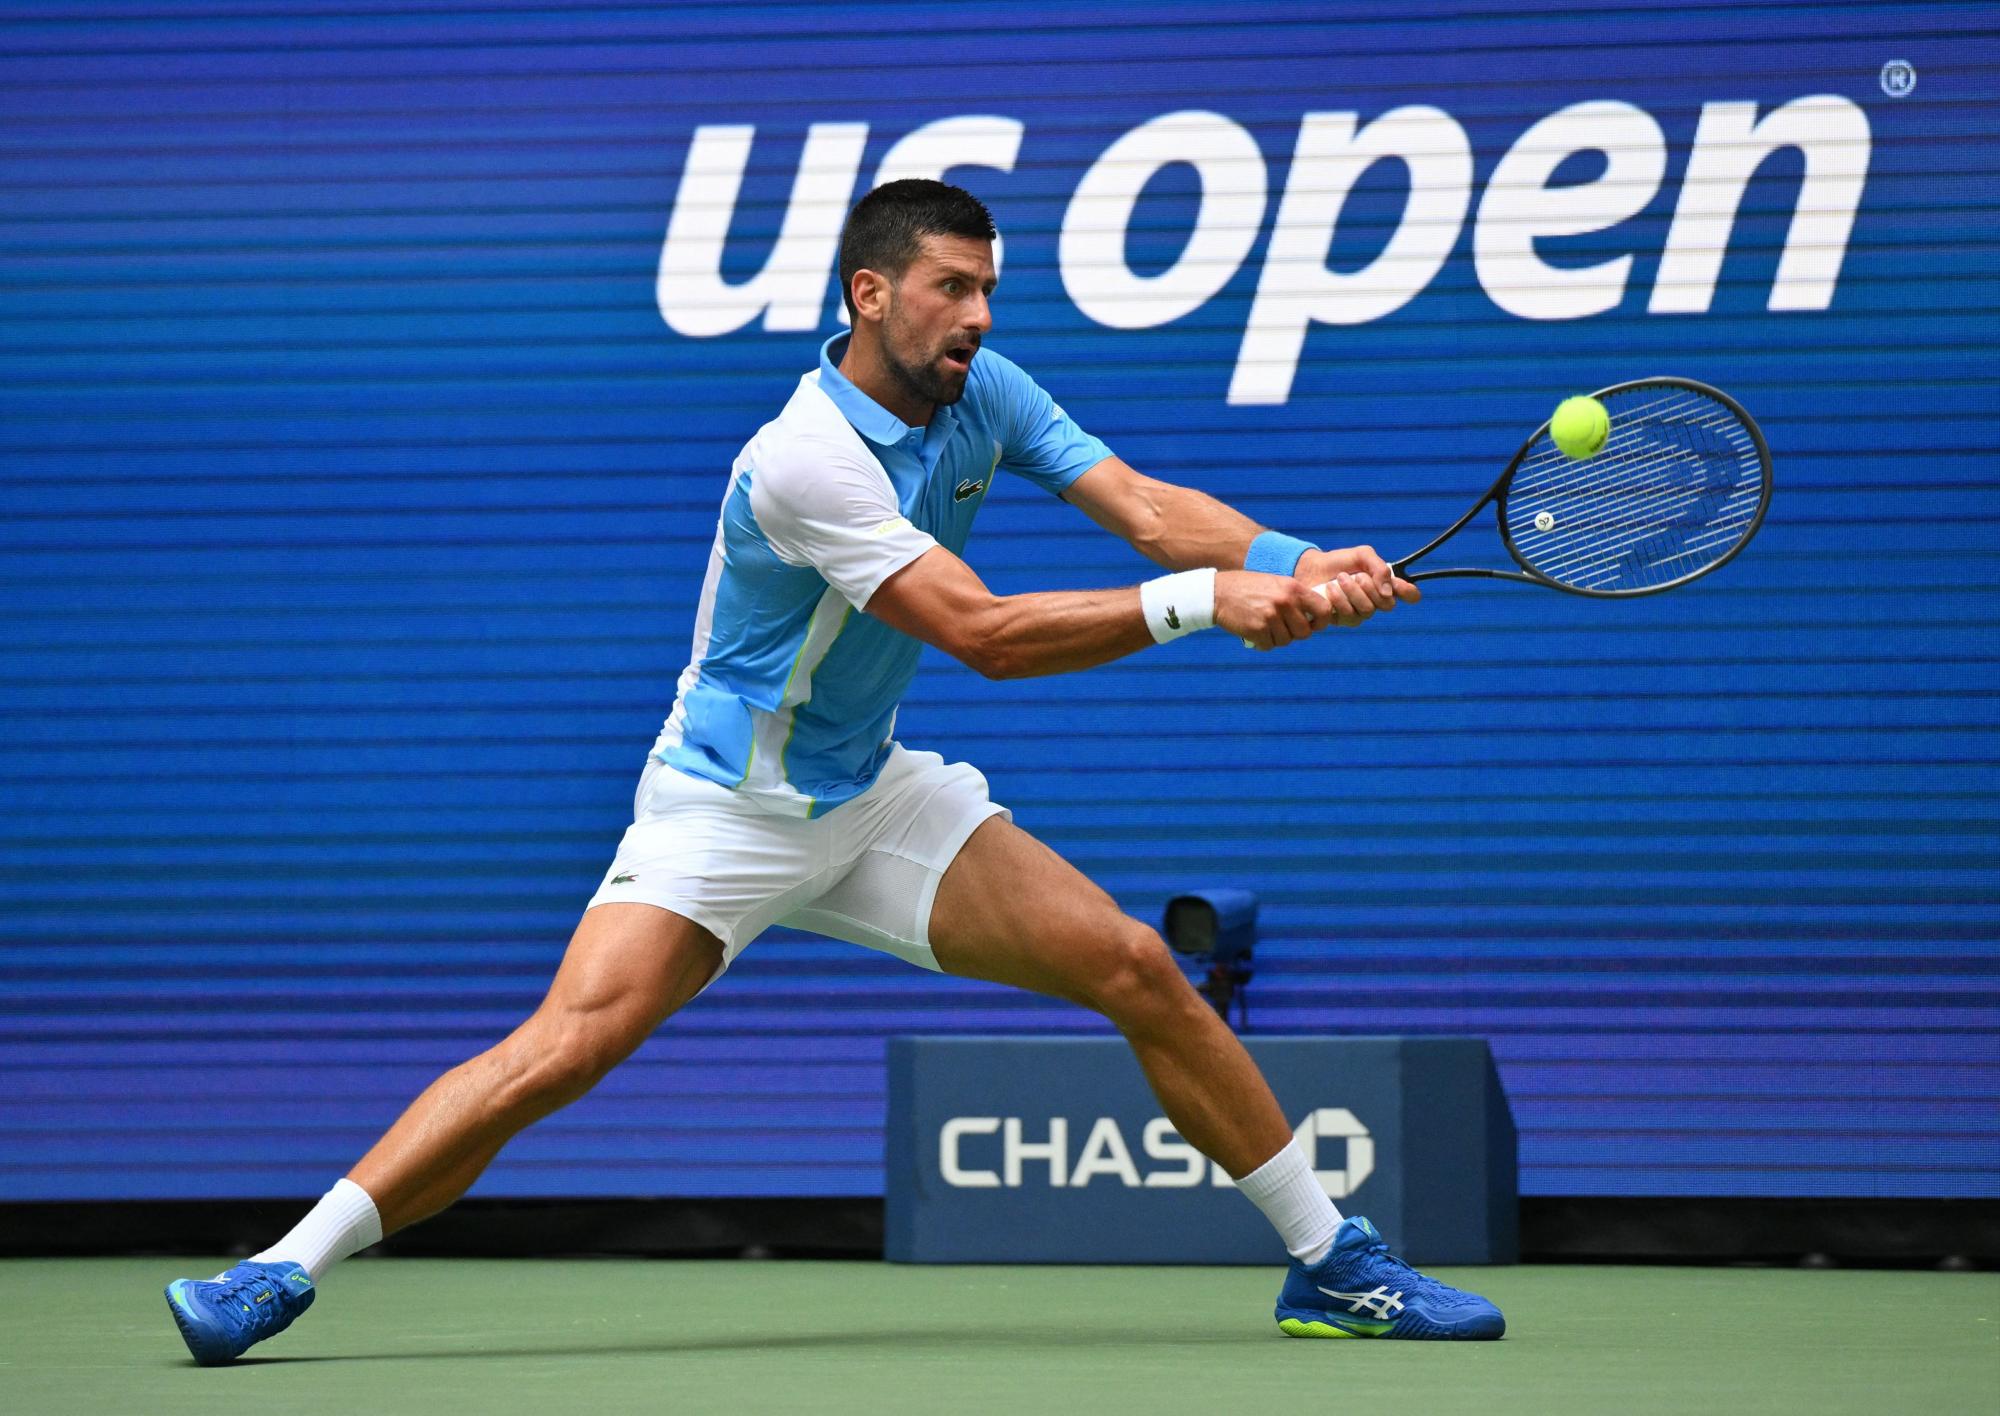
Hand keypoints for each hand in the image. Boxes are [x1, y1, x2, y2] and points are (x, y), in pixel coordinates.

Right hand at [1214, 570, 1336, 650]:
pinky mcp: (1257, 629)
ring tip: (1266, 628)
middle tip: (1282, 628)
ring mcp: (1270, 616)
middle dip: (1295, 633)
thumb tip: (1314, 616)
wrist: (1218, 592)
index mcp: (1293, 588)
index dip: (1321, 622)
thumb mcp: (1276, 583)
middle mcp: (1284, 602)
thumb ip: (1295, 596)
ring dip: (1277, 638)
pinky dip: (1263, 643)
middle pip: (1304, 632)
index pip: (1323, 609)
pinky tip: (1255, 633)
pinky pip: (1269, 646)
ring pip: (1286, 641)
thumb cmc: (1248, 587)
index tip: (1313, 625)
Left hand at [1294, 544, 1420, 610]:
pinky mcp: (1343, 620)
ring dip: (1352, 592)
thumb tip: (1389, 592)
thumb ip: (1379, 568)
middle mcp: (1377, 601)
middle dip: (1371, 588)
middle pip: (1387, 605)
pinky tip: (1330, 589)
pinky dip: (1339, 600)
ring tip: (1340, 579)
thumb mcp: (1362, 555)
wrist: (1311, 568)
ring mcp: (1361, 612)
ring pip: (1367, 611)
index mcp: (1386, 584)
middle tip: (1357, 576)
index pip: (1410, 595)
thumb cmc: (1340, 561)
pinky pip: (1349, 616)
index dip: (1410, 593)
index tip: (1401, 588)